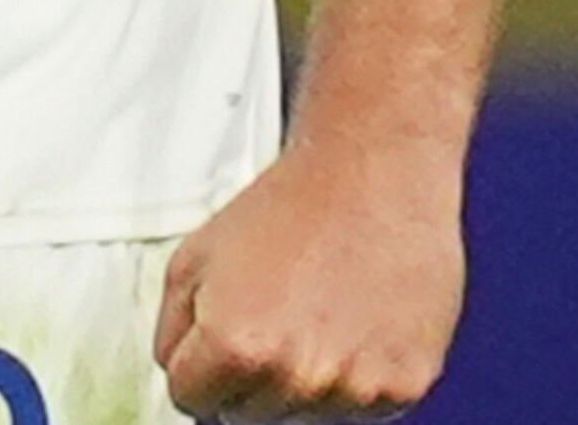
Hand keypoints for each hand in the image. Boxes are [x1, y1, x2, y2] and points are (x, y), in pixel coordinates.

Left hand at [156, 139, 462, 418]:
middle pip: (248, 416)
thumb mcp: (192, 257)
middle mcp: (298, 376)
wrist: (374, 176)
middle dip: (249, 375)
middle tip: (273, 315)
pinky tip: (353, 322)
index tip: (217, 341)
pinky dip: (355, 376)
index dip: (199, 367)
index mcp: (237, 348)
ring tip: (316, 312)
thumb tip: (177, 373)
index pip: (192, 401)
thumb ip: (171, 331)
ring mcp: (355, 386)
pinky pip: (362, 407)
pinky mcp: (405, 384)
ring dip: (303, 380)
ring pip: (305, 416)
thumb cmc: (292, 206)